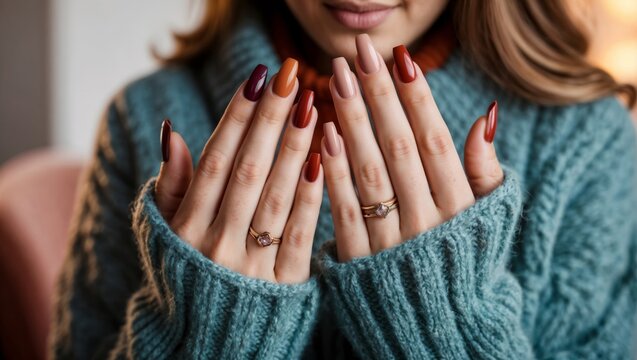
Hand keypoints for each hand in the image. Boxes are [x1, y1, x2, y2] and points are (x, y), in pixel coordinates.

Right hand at [153, 60, 323, 282]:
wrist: (209, 344)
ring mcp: (251, 266)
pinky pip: (299, 234)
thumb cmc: (187, 277)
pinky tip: (320, 159)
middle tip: (290, 76)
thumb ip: (170, 187)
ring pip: (274, 197)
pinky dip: (309, 196)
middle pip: (247, 170)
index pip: (215, 160)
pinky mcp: (283, 286)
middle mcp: (215, 244)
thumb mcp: (164, 235)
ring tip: (310, 107)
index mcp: (185, 228)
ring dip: (293, 148)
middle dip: (269, 120)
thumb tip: (172, 133)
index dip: (236, 117)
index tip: (257, 79)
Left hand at [321, 35, 502, 261]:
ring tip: (337, 77)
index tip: (401, 57)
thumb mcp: (491, 219)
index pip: (435, 140)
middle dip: (378, 96)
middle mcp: (426, 222)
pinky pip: (344, 210)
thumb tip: (484, 116)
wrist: (440, 327)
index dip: (418, 97)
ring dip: (352, 121)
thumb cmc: (466, 260)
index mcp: (461, 208)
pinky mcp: (359, 261)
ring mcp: (391, 242)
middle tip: (360, 53)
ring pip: (369, 171)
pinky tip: (324, 133)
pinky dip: (335, 171)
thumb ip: (485, 170)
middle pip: (399, 147)